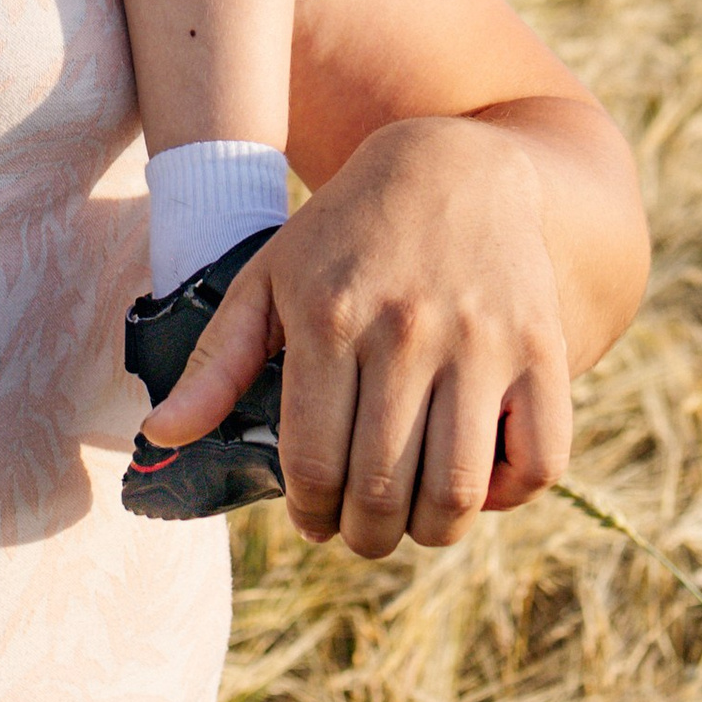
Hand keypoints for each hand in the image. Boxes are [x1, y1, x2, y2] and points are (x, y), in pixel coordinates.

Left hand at [141, 114, 573, 557]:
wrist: (452, 166)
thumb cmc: (343, 234)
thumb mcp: (268, 278)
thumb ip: (215, 362)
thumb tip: (160, 436)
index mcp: (327, 318)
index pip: (314, 465)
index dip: (311, 513)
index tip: (313, 517)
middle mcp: (404, 332)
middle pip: (382, 490)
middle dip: (363, 534)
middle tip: (358, 529)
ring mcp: (480, 341)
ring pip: (457, 491)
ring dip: (429, 531)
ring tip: (410, 519)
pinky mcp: (541, 348)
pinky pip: (538, 462)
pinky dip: (507, 495)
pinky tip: (476, 480)